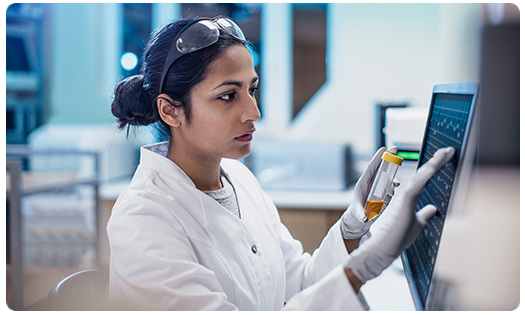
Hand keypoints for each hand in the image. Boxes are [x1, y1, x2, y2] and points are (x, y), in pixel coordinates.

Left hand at [341, 146, 398, 238]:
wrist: (361, 218)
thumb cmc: (357, 213)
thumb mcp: (358, 214)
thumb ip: (361, 214)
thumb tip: (365, 218)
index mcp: (363, 183)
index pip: (370, 168)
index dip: (376, 158)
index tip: (383, 149)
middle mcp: (371, 182)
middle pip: (380, 167)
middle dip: (387, 157)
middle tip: (395, 148)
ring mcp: (378, 186)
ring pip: (386, 175)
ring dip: (393, 172)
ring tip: (396, 176)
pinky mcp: (384, 191)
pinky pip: (390, 184)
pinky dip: (394, 184)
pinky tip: (396, 186)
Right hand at [343, 147, 454, 283]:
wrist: (384, 248)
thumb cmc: (397, 238)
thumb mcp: (417, 224)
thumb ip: (424, 215)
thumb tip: (433, 208)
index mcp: (410, 198)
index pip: (424, 180)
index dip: (435, 168)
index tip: (446, 158)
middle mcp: (407, 194)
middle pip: (424, 174)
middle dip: (437, 161)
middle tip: (449, 150)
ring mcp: (405, 196)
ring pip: (422, 175)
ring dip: (435, 163)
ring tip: (446, 152)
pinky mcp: (405, 199)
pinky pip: (418, 183)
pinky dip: (427, 173)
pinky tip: (436, 165)